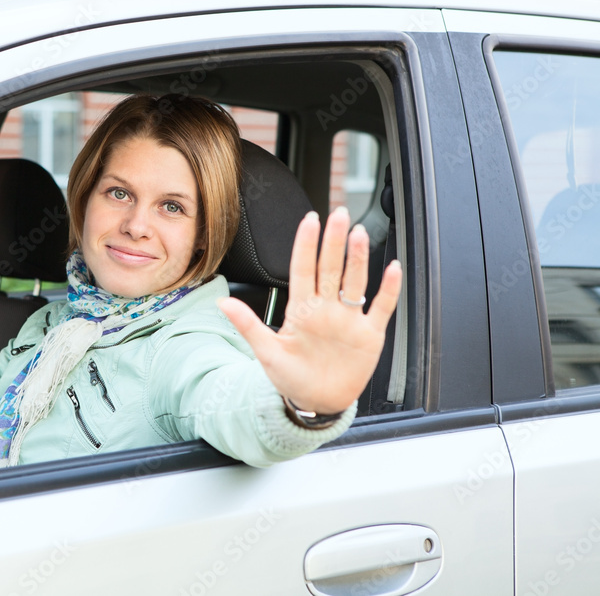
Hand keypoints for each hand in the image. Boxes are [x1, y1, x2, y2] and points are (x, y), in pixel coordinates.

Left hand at [218, 207, 401, 414]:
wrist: (316, 402)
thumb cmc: (290, 377)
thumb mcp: (266, 352)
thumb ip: (247, 325)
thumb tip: (222, 303)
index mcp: (301, 309)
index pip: (304, 269)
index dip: (307, 245)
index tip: (310, 219)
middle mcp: (326, 309)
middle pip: (332, 268)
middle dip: (334, 241)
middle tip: (340, 214)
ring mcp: (348, 320)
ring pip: (355, 281)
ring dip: (359, 258)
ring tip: (360, 234)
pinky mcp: (369, 335)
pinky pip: (382, 307)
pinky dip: (389, 289)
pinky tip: (393, 268)